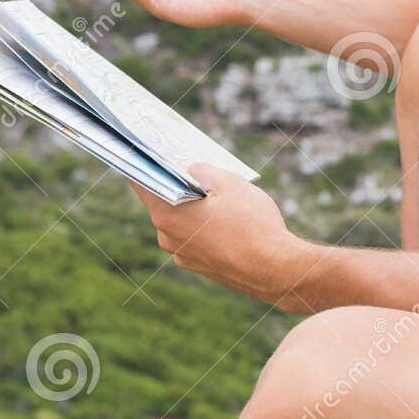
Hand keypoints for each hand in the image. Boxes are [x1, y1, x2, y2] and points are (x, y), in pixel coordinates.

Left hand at [130, 164, 310, 308]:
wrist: (274, 269)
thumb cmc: (250, 224)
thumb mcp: (229, 183)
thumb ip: (203, 170)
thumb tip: (191, 169)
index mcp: (166, 215)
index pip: (143, 183)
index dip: (146, 163)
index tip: (150, 149)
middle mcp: (167, 238)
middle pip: (165, 201)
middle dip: (178, 183)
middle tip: (194, 163)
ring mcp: (183, 255)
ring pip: (183, 221)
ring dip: (195, 206)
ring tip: (221, 191)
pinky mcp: (201, 266)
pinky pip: (196, 237)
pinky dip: (206, 225)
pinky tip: (229, 217)